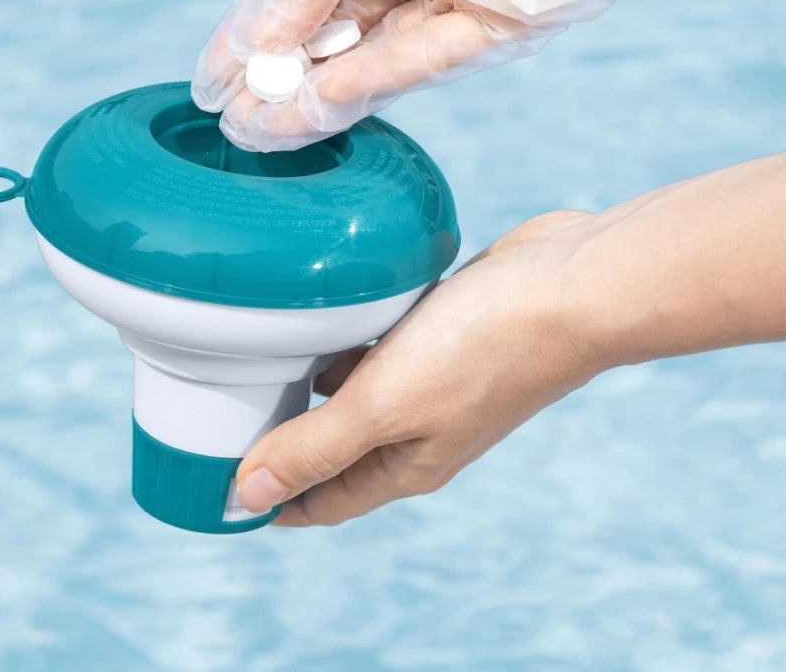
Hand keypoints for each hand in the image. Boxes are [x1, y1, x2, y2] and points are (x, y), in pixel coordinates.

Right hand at [192, 0, 785, 151]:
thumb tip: (266, 32)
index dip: (254, 31)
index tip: (211, 79)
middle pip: (333, 32)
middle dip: (279, 78)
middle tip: (231, 121)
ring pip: (373, 59)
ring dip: (316, 95)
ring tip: (261, 130)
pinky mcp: (501, 29)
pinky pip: (424, 63)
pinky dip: (372, 84)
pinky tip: (322, 102)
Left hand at [234, 210, 612, 525]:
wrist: (572, 284)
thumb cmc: (485, 347)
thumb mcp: (383, 404)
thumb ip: (315, 446)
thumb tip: (246, 498)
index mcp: (406, 464)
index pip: (322, 501)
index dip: (269, 501)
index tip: (213, 487)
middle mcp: (420, 430)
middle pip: (334, 448)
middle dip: (281, 440)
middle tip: (217, 411)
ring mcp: (435, 381)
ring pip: (356, 393)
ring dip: (311, 384)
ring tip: (253, 355)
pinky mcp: (445, 333)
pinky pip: (380, 345)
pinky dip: (346, 338)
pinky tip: (320, 309)